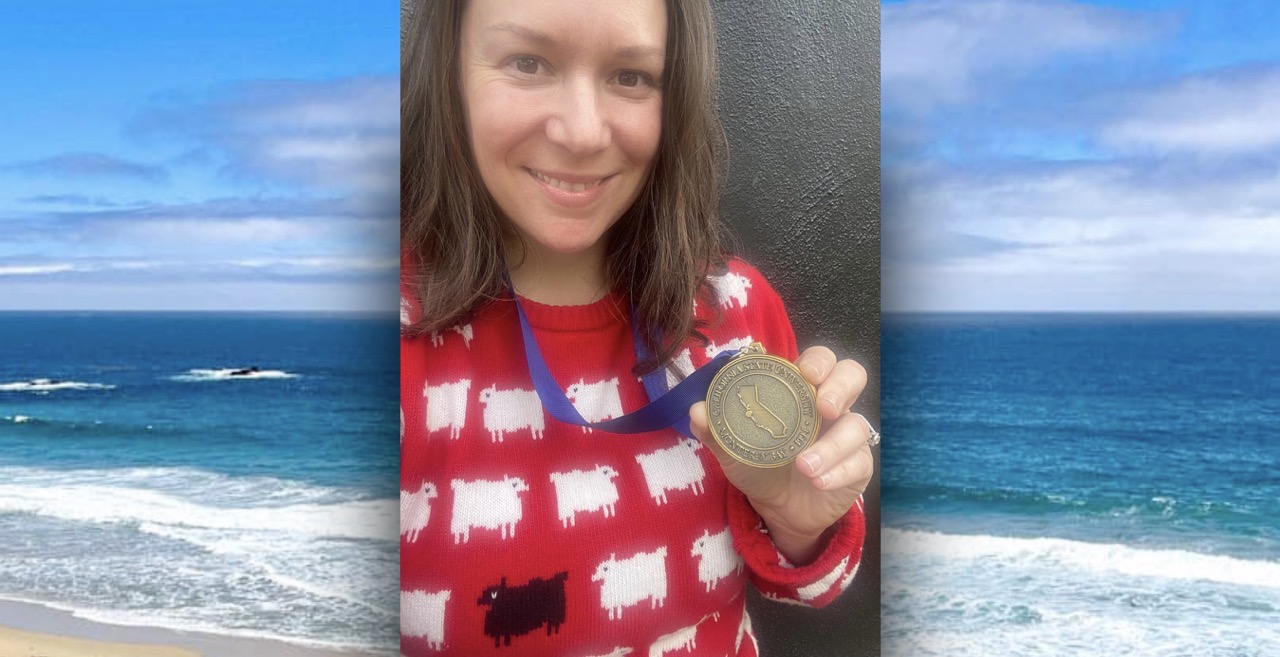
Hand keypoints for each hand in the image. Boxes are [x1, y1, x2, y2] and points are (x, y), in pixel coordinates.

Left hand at [689, 346, 874, 563]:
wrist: (777, 509)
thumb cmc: (759, 465)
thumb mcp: (732, 449)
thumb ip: (715, 429)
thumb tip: (697, 410)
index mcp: (800, 392)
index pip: (820, 361)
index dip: (819, 361)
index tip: (805, 373)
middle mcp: (829, 407)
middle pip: (853, 376)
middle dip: (841, 386)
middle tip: (823, 407)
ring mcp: (847, 436)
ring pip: (857, 426)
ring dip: (832, 445)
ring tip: (805, 465)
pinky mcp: (857, 466)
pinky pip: (859, 463)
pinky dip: (837, 472)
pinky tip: (818, 481)